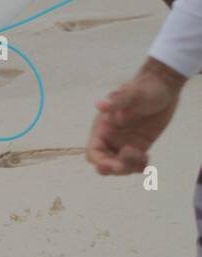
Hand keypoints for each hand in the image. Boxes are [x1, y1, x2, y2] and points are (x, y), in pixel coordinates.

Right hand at [87, 59, 184, 174]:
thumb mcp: (132, 93)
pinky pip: (134, 164)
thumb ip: (117, 101)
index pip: (93, 151)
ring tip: (144, 156)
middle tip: (134, 159)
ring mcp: (124, 142)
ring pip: (119, 166)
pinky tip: (147, 157)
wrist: (162, 87)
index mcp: (103, 127)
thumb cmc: (145, 88)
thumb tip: (99, 105)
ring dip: (129, 168)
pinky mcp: (139, 145)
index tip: (116, 164)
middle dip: (115, 168)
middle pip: (104, 163)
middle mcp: (111, 137)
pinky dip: (139, 167)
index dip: (101, 162)